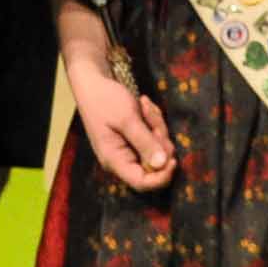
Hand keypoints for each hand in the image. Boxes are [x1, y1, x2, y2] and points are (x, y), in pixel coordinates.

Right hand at [66, 47, 174, 191]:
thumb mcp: (127, 119)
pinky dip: (154, 122)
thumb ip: (145, 142)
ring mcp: (130, 150)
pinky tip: (144, 106)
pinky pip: (154, 138)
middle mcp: (122, 159)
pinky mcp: (136, 140)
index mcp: (115, 160)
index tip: (173, 160)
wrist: (94, 83)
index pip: (142, 183)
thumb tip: (162, 164)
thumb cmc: (105, 100)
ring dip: (158, 126)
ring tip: (144, 106)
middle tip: (152, 116)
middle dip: (160, 140)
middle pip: (155, 164)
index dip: (161, 176)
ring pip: (158, 148)